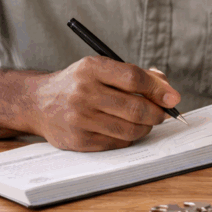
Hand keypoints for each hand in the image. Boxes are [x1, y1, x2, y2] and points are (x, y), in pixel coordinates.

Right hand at [28, 57, 180, 151]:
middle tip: (162, 114)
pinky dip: (128, 138)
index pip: (133, 79)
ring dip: (145, 128)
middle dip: (157, 113)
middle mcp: (83, 92)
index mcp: (91, 68)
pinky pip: (117, 143)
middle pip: (135, 108)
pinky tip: (125, 129)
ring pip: (129, 130)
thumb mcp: (100, 69)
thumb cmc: (78, 84)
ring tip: (145, 122)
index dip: (158, 90)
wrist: (38, 103)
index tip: (173, 98)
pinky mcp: (78, 140)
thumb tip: (167, 89)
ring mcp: (79, 118)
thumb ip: (135, 75)